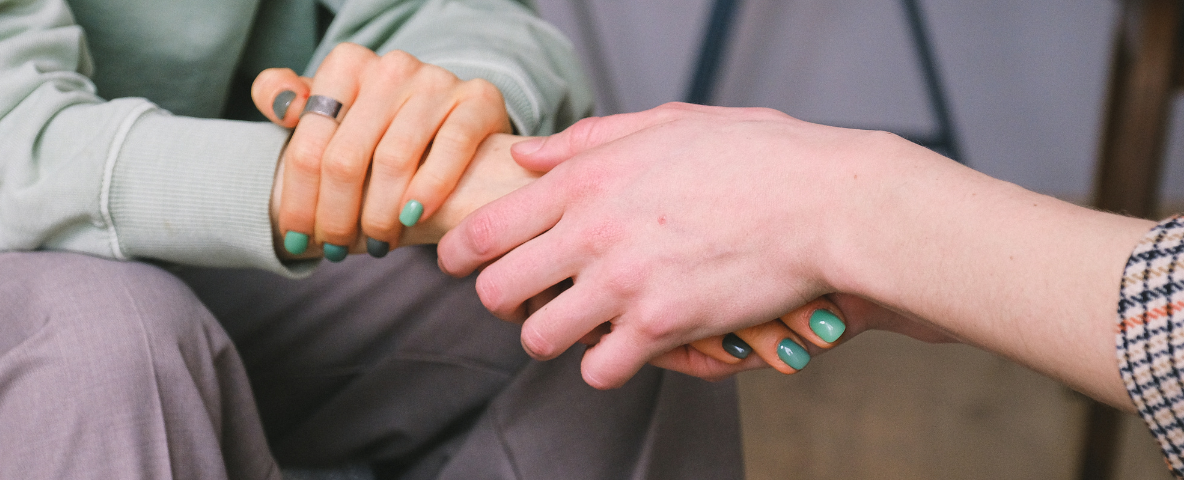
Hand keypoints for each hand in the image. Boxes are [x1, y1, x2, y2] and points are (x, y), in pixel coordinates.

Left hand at [252, 43, 510, 259]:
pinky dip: (429, 189)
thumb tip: (281, 105)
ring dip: (380, 216)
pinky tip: (413, 218)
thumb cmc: (378, 130)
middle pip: (345, 158)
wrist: (453, 123)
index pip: (309, 145)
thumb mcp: (329, 112)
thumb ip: (287, 99)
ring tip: (376, 244)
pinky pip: (451, 147)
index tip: (296, 240)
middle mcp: (391, 66)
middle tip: (336, 251)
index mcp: (346, 64)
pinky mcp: (479, 98)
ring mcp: (436, 81)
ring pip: (394, 160)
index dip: (298, 201)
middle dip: (336, 217)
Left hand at [438, 103, 897, 388]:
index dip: (458, 254)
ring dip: (551, 336)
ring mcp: (623, 282)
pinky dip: (605, 364)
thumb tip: (529, 155)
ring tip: (575, 326)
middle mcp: (592, 231)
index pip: (485, 228)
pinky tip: (623, 346)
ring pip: (538, 337)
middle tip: (523, 300)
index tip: (459, 264)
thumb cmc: (756, 157)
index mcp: (586, 179)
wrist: (826, 203)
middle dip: (501, 301)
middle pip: (496, 291)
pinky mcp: (661, 326)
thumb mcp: (666, 124)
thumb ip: (588, 141)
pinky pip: (598, 369)